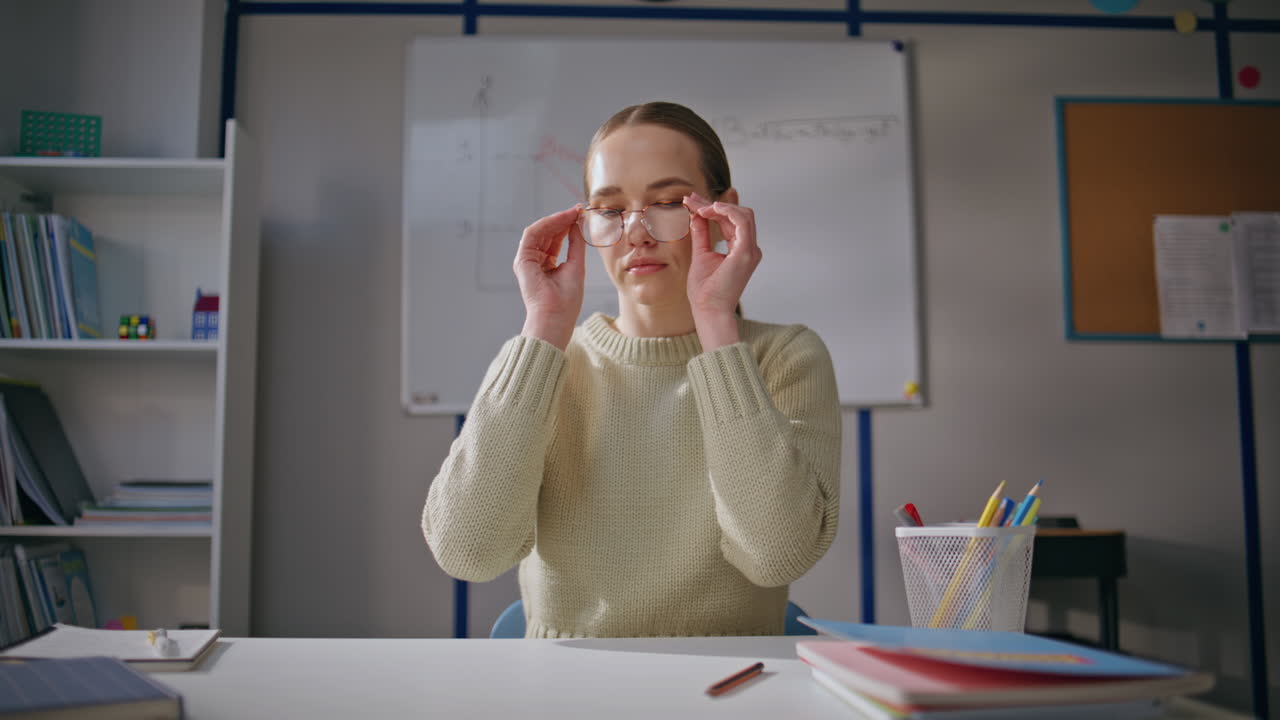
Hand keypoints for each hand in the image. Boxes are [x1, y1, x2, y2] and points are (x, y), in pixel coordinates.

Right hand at [513, 205, 585, 350]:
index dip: (567, 226)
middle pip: (548, 234)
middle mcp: (535, 261)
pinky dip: (547, 224)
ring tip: (572, 212)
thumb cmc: (567, 301)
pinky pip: (533, 234)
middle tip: (577, 209)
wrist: (555, 316)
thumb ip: (576, 244)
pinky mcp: (522, 259)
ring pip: (539, 231)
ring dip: (556, 220)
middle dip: (562, 220)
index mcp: (547, 265)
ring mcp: (527, 260)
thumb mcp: (576, 266)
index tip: (580, 214)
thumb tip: (577, 224)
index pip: (556, 240)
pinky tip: (562, 218)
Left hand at [685, 193, 761, 348]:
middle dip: (713, 204)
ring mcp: (750, 250)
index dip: (711, 208)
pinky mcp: (746, 253)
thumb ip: (702, 233)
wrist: (708, 310)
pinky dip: (728, 211)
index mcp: (741, 249)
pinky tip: (710, 208)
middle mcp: (749, 248)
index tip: (691, 202)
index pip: (730, 220)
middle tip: (690, 200)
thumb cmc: (705, 290)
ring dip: (719, 206)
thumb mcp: (701, 254)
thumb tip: (697, 215)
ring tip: (698, 207)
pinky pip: (742, 222)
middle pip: (737, 214)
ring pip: (743, 214)